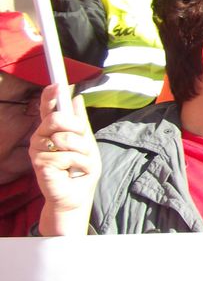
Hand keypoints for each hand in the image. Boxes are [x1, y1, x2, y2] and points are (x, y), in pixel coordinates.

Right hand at [31, 85, 99, 234]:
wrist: (76, 197)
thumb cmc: (80, 171)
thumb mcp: (86, 143)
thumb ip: (81, 122)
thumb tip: (76, 99)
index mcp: (52, 131)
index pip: (48, 108)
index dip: (50, 95)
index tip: (57, 83)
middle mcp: (41, 137)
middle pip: (58, 119)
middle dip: (77, 129)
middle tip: (82, 143)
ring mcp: (38, 151)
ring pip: (66, 138)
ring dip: (82, 152)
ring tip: (79, 163)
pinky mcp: (40, 164)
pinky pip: (67, 156)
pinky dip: (79, 164)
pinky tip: (72, 172)